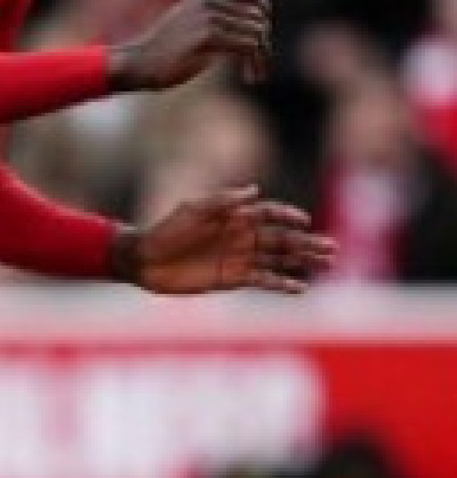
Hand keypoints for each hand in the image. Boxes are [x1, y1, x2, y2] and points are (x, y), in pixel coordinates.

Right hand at [108, 0, 270, 91]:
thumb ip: (216, 19)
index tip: (262, 33)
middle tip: (256, 66)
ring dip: (261, 57)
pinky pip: (248, 46)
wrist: (136, 64)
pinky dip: (255, 63)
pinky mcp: (208, 35)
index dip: (263, 9)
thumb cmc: (162, 53)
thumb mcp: (189, 25)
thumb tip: (254, 26)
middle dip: (262, 43)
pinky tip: (250, 78)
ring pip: (257, 33)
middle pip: (257, 17)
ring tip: (254, 75)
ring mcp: (208, 15)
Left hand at [114, 185, 335, 294]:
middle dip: (306, 242)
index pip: (269, 214)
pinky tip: (300, 287)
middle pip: (282, 238)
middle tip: (331, 248)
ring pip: (279, 259)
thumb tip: (254, 190)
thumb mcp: (192, 210)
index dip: (288, 216)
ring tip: (327, 262)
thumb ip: (224, 201)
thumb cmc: (166, 230)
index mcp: (234, 217)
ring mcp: (239, 258)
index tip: (304, 220)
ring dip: (303, 261)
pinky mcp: (232, 278)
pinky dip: (282, 283)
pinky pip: (263, 281)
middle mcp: (241, 237)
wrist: (145, 260)